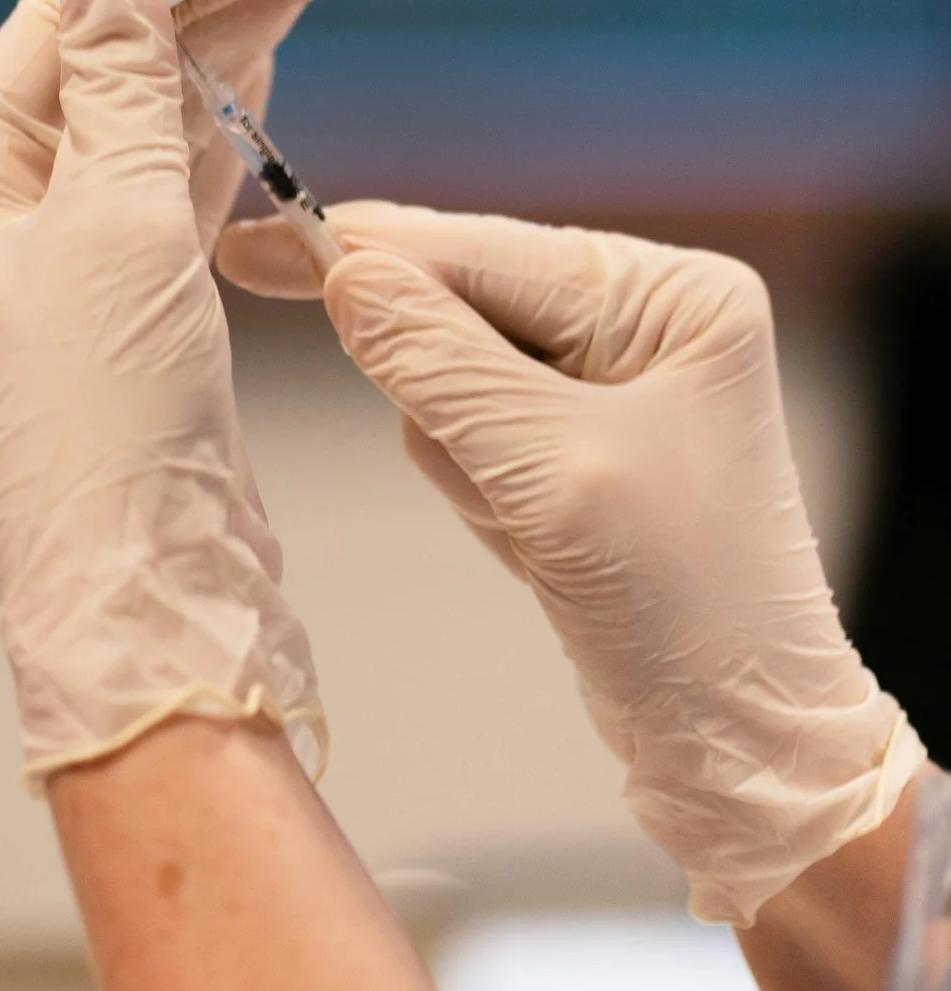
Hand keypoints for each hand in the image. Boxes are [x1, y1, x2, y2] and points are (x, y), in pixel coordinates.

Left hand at [0, 0, 324, 783]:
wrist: (152, 582)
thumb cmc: (110, 412)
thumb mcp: (119, 221)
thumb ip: (121, 80)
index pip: (50, 35)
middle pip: (103, 68)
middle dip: (203, 1)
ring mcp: (67, 263)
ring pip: (149, 122)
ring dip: (225, 52)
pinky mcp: (132, 304)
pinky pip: (174, 186)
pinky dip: (224, 129)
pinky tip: (267, 69)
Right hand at [218, 201, 923, 923]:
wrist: (736, 744)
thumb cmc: (685, 604)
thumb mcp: (552, 474)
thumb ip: (440, 364)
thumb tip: (344, 274)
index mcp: (673, 294)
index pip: (484, 250)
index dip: (365, 250)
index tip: (253, 246)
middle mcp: (647, 317)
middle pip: (464, 304)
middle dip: (440, 394)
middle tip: (478, 472)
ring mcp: (615, 381)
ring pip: (452, 376)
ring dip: (464, 458)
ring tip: (535, 533)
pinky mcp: (580, 445)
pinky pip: (474, 435)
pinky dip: (480, 492)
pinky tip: (537, 548)